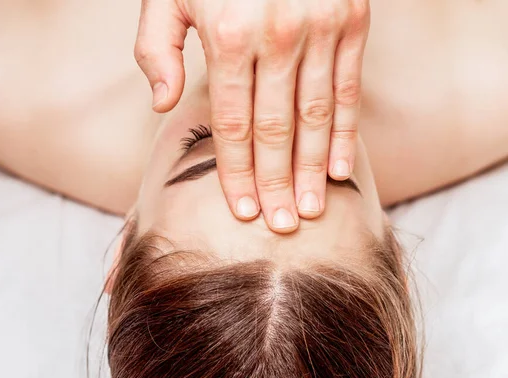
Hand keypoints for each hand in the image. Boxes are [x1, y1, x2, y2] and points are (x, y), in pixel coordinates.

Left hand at [135, 0, 369, 232]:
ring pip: (317, 117)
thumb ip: (156, 47)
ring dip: (311, 169)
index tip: (241, 210)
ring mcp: (321, 28)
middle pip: (277, 130)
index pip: (234, 123)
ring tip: (310, 209)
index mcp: (228, 35)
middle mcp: (277, 36)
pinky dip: (346, 131)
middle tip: (281, 226)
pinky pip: (349, 89)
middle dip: (276, 183)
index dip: (237, 172)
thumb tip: (163, 105)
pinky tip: (339, 168)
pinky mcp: (352, 20)